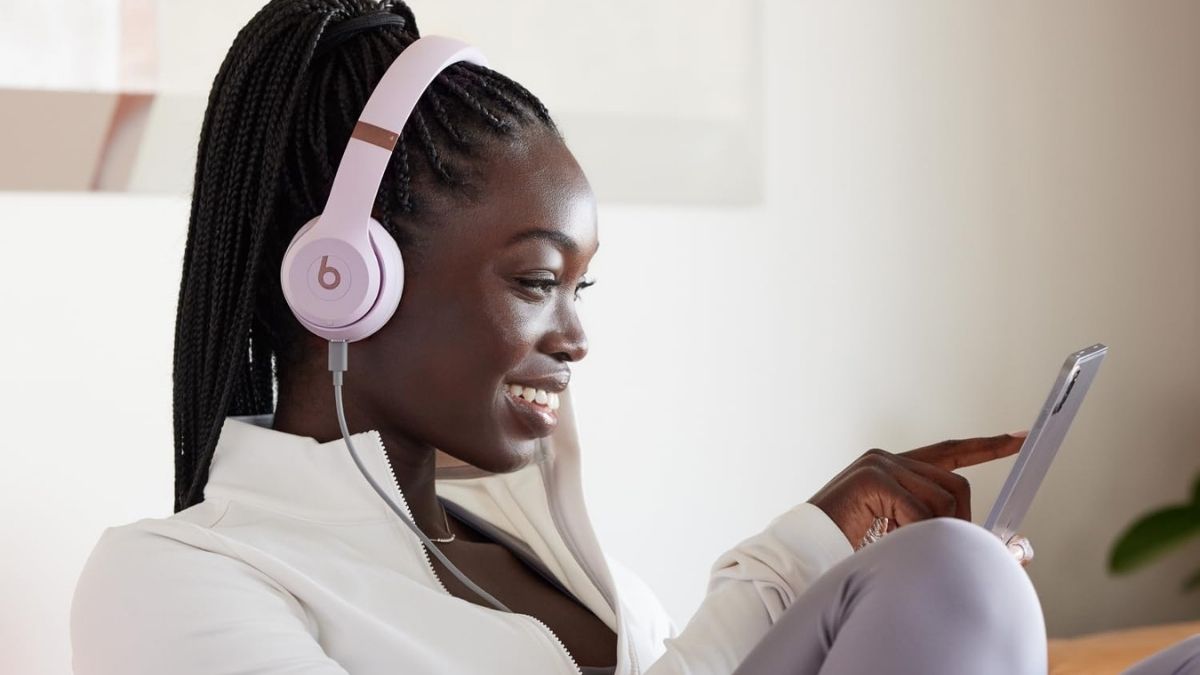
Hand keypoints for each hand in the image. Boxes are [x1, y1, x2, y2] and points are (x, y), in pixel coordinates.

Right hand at [808, 432, 1026, 547]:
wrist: (800, 554)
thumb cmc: (846, 551)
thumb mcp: (903, 538)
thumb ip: (939, 531)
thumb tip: (1011, 547)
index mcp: (893, 469)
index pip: (949, 452)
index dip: (986, 446)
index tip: (1019, 437)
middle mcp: (886, 458)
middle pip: (955, 485)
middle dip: (962, 522)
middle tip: (953, 551)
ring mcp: (878, 464)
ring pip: (941, 500)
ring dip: (934, 534)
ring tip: (905, 551)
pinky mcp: (872, 477)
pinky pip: (918, 511)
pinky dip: (915, 536)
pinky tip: (891, 544)